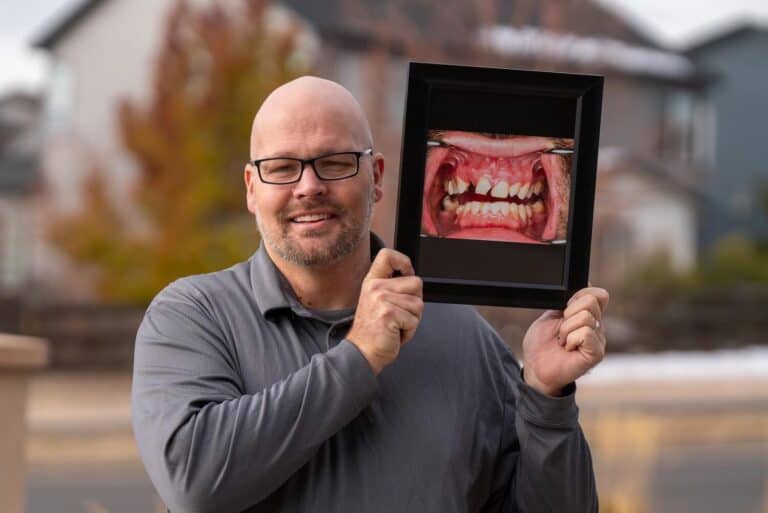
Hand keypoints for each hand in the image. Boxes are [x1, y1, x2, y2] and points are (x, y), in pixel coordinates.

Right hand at [346, 249, 423, 374]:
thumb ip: (393, 288)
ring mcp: (381, 300)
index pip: (388, 255)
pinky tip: (395, 333)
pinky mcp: (388, 314)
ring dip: (412, 320)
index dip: (404, 262)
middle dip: (415, 302)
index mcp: (372, 281)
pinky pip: (414, 320)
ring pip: (418, 304)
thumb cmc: (374, 331)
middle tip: (399, 315)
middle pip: (416, 282)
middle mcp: (375, 287)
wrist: (362, 353)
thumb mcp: (378, 301)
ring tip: (395, 325)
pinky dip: (409, 331)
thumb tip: (414, 280)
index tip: (406, 274)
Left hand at [522, 286, 608, 395]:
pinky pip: (585, 333)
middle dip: (567, 314)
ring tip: (562, 341)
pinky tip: (567, 348)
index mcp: (588, 316)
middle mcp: (597, 326)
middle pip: (590, 301)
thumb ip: (566, 302)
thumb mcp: (551, 316)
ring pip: (585, 317)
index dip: (579, 296)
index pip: (598, 294)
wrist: (535, 367)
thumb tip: (586, 285)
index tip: (564, 309)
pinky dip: (570, 339)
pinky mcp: (596, 353)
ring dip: (565, 329)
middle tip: (561, 330)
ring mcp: (598, 340)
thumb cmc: (542, 344)